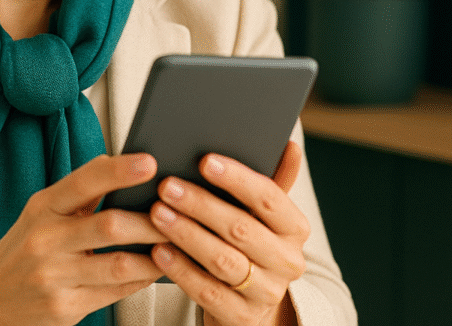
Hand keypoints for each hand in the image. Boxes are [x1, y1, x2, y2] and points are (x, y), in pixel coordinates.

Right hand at [0, 153, 167, 325]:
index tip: (149, 162)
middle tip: (178, 213)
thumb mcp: (42, 210)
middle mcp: (46, 239)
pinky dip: (141, 279)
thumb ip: (79, 192)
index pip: (82, 181)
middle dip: (149, 221)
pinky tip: (156, 269)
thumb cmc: (24, 246)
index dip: (118, 171)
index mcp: (43, 206)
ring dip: (154, 255)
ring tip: (176, 244)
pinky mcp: (64, 307)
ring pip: (118, 264)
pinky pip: (115, 292)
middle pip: (108, 226)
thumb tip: (124, 166)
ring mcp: (54, 276)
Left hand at [149, 141, 308, 325]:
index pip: (268, 197)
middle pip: (240, 228)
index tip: (204, 160)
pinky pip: (207, 292)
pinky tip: (158, 250)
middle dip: (200, 204)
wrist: (249, 299)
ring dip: (186, 234)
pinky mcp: (241, 317)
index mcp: (294, 227)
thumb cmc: (248, 239)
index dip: (236, 178)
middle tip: (167, 185)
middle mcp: (287, 261)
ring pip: (222, 259)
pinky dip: (181, 269)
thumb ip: (271, 178)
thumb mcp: (260, 212)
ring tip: (157, 213)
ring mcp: (266, 292)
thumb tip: (289, 143)